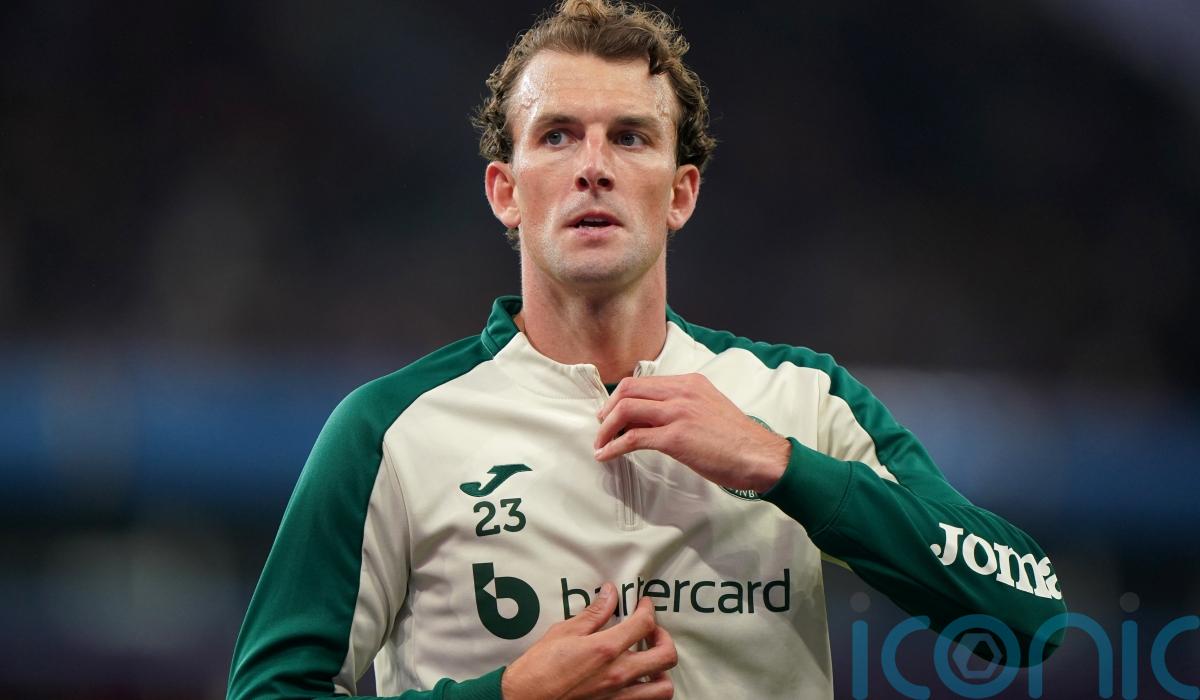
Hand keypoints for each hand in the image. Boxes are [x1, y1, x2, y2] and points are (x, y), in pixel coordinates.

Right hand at [501, 583, 676, 699]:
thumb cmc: (539, 668)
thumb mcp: (564, 632)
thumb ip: (593, 614)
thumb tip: (610, 594)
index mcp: (605, 649)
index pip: (644, 623)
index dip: (648, 609)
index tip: (643, 605)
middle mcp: (618, 674)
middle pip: (666, 655)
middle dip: (664, 638)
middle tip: (651, 632)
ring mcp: (619, 696)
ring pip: (664, 687)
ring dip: (662, 671)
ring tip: (649, 661)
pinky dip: (648, 691)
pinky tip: (637, 681)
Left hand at [593, 374, 789, 493]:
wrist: (759, 456)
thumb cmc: (737, 439)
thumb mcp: (710, 407)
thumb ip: (684, 405)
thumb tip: (656, 417)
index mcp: (690, 382)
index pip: (642, 382)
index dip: (620, 396)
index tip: (612, 412)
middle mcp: (682, 392)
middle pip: (628, 390)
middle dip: (608, 409)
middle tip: (601, 426)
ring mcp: (678, 413)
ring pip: (626, 410)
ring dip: (606, 429)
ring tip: (601, 443)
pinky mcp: (675, 437)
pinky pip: (633, 438)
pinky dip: (614, 446)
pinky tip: (607, 455)